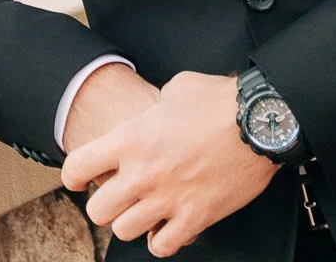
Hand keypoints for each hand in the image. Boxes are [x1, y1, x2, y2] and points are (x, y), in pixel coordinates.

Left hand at [61, 70, 278, 256]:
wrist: (259, 122)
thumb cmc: (220, 100)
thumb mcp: (177, 88)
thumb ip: (156, 106)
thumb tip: (157, 111)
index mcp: (133, 138)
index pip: (78, 167)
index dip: (76, 173)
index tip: (83, 176)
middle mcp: (144, 173)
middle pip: (98, 210)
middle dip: (104, 203)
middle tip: (118, 194)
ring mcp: (168, 199)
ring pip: (124, 231)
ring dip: (133, 220)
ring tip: (145, 208)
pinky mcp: (194, 218)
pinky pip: (162, 246)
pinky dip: (162, 238)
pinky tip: (169, 223)